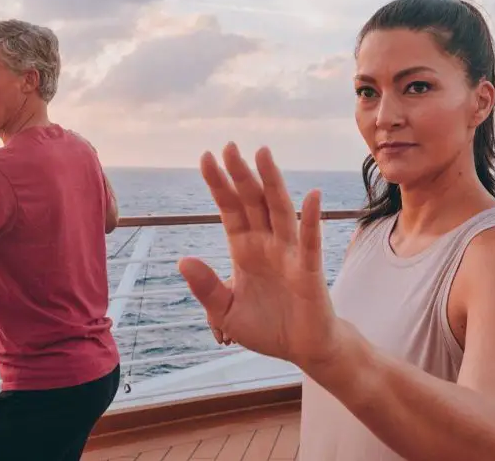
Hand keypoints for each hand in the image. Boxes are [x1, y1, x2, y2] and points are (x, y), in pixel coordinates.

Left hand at [178, 143, 341, 370]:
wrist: (302, 349)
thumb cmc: (266, 326)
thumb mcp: (225, 312)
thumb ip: (206, 288)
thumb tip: (183, 260)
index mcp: (244, 249)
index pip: (229, 209)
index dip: (218, 185)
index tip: (206, 158)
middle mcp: (267, 244)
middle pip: (252, 202)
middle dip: (240, 174)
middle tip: (229, 146)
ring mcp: (289, 253)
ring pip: (279, 211)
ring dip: (272, 182)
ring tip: (263, 154)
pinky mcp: (308, 270)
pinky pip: (310, 241)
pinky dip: (312, 219)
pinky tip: (312, 196)